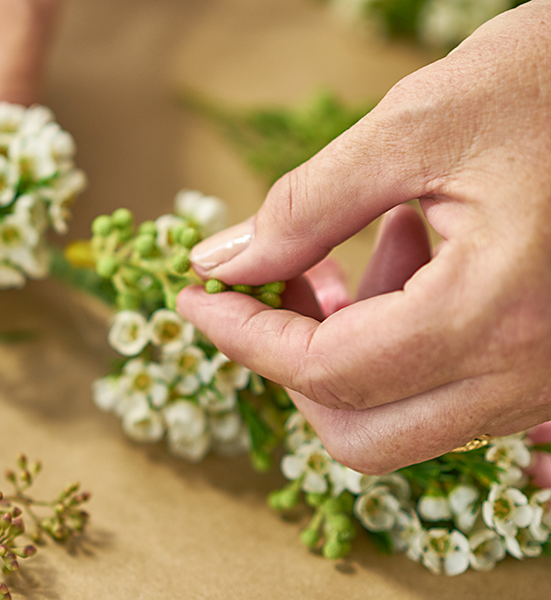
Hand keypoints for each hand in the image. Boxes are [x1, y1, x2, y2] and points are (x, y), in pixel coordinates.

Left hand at [178, 1, 550, 473]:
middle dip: (293, 369)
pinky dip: (401, 345)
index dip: (243, 337)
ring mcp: (547, 383)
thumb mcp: (414, 128)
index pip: (325, 371)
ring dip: (348, 353)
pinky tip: (413, 252)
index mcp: (491, 315)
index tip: (196, 299)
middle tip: (276, 289)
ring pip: (407, 422)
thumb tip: (220, 264)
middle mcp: (528, 375)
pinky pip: (455, 393)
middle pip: (363, 435)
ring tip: (358, 251)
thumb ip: (304, 207)